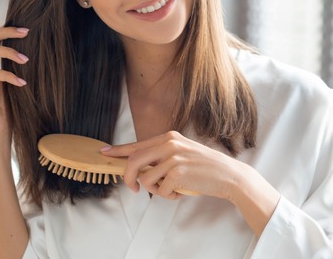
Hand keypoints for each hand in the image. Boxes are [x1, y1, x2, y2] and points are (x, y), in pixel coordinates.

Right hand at [0, 26, 29, 143]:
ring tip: (26, 60)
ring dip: (8, 52)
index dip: (7, 31)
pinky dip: (8, 75)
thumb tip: (30, 48)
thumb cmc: (6, 109)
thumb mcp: (11, 82)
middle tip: (26, 33)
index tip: (27, 30)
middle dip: (6, 32)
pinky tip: (22, 83)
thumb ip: (13, 65)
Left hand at [100, 131, 241, 199]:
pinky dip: (169, 196)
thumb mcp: (182, 153)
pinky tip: (182, 191)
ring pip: (146, 179)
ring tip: (172, 189)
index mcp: (169, 137)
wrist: (228, 175)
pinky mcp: (178, 173)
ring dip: (156, 190)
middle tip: (134, 188)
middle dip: (128, 178)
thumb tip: (137, 168)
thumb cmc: (204, 167)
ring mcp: (173, 157)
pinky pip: (160, 191)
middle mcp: (169, 144)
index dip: (118, 150)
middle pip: (133, 162)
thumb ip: (161, 156)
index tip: (104, 153)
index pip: (137, 144)